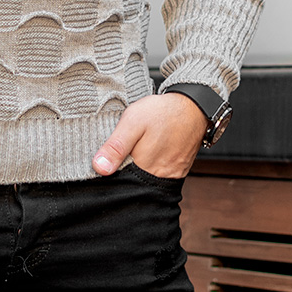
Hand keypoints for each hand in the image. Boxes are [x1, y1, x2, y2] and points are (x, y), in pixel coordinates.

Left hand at [92, 92, 207, 178]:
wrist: (192, 108)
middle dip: (123, 171)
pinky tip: (148, 152)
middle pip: (133, 184)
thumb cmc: (162, 113)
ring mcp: (170, 176)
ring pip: (145, 181)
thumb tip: (99, 168)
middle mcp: (158, 177)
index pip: (119, 182)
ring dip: (137, 169)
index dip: (110, 171)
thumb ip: (116, 146)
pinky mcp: (178, 172)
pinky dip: (150, 167)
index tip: (105, 159)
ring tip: (137, 149)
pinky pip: (159, 177)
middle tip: (124, 149)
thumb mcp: (133, 122)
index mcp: (143, 167)